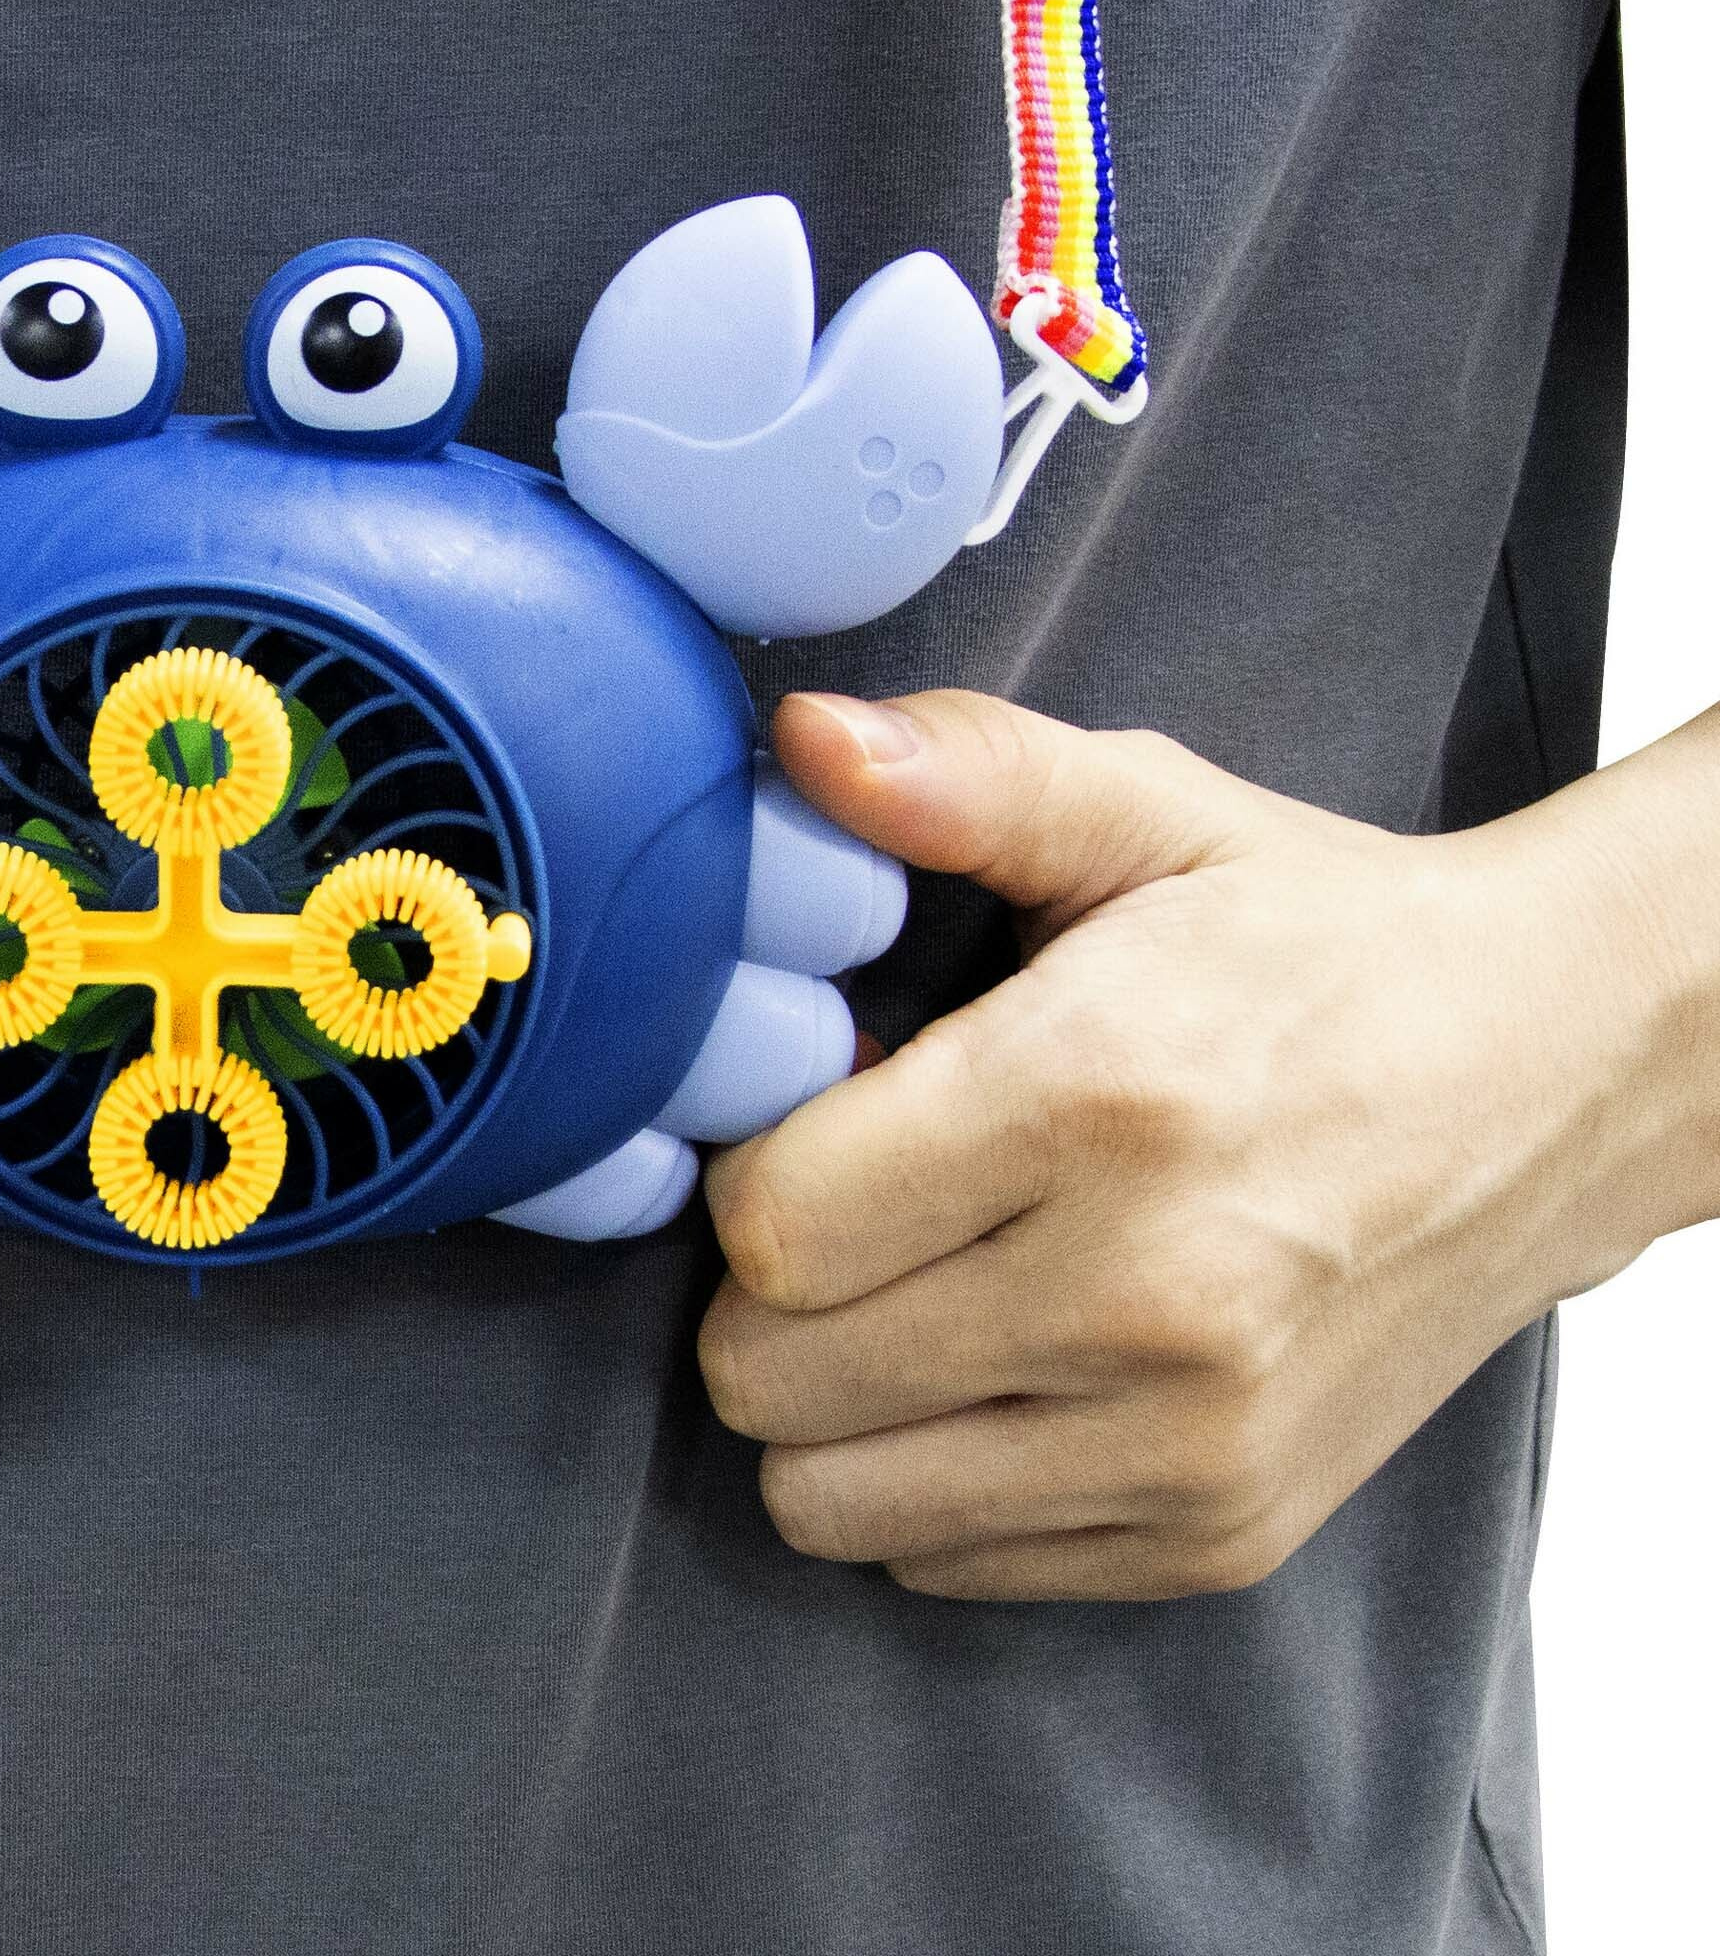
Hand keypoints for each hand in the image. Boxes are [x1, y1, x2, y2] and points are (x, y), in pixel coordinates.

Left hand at [699, 687, 1714, 1600]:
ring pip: (834, 1500)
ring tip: (905, 1285)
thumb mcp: (1149, 812)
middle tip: (846, 1204)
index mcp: (1099, 1097)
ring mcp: (1190, 1441)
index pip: (776, 1224)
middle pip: (776, 1375)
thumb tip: (804, 743)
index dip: (747, 1166)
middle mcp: (1148, 1297)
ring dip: (825, 1399)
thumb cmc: (1323, 940)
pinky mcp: (1223, 1532)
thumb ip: (964, 772)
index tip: (809, 1116)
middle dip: (763, 1287)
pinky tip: (992, 1360)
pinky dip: (923, 1475)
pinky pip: (947, 1562)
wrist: (1558, 1077)